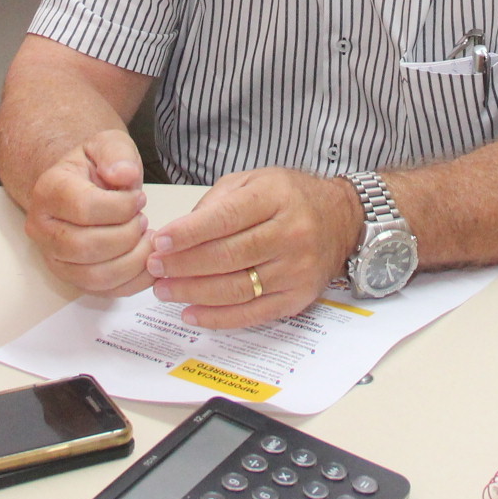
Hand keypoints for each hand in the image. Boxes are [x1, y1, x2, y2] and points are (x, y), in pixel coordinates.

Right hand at [24, 130, 154, 295]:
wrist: (81, 185)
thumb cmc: (96, 167)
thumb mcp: (108, 145)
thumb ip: (117, 155)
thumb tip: (123, 175)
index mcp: (48, 190)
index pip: (84, 208)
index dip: (121, 207)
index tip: (139, 199)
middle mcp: (42, 228)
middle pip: (86, 248)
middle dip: (127, 236)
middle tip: (142, 221)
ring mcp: (54, 257)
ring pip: (95, 277)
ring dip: (132, 261)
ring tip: (146, 238)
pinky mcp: (71, 278)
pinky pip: (104, 292)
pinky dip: (134, 281)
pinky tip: (148, 259)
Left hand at [147, 168, 358, 329]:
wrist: (342, 219)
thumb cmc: (291, 198)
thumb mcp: (254, 180)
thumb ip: (217, 203)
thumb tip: (178, 235)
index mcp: (275, 198)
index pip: (226, 219)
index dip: (189, 234)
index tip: (160, 242)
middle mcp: (290, 234)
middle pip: (228, 256)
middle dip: (183, 265)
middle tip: (155, 268)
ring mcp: (296, 269)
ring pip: (236, 289)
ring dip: (194, 293)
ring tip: (165, 290)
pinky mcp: (298, 297)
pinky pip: (252, 314)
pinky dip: (218, 318)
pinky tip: (191, 313)